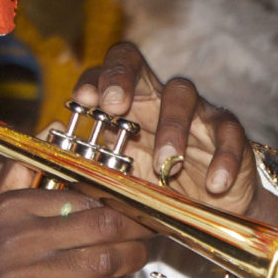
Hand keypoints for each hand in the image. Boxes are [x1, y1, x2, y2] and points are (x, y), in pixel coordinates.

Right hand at [0, 160, 161, 277]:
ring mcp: (28, 272)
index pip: (79, 196)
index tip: (134, 206)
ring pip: (101, 258)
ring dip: (134, 259)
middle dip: (135, 228)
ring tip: (144, 258)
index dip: (114, 202)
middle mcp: (20, 234)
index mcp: (11, 206)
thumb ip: (14, 179)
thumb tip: (44, 142)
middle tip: (151, 230)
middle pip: (99, 223)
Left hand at [73, 42, 261, 217]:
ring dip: (172, 127)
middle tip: (113, 104)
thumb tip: (48, 153)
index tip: (83, 101)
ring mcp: (194, 111)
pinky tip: (214, 183)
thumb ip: (90, 165)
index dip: (93, 79)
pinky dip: (223, 158)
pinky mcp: (228, 133)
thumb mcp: (120, 181)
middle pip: (136, 63)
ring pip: (182, 94)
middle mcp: (156, 99)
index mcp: (126, 107)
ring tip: (165, 164)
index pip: (104, 73)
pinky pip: (229, 133)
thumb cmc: (156, 191)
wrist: (207, 215)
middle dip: (122, 76)